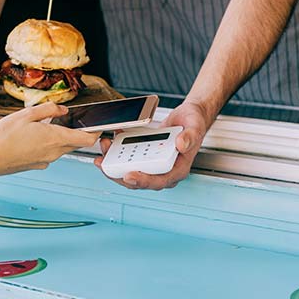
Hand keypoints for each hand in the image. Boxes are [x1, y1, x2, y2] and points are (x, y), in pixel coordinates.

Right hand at [0, 102, 99, 176]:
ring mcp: (46, 160)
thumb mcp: (26, 114)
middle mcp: (54, 152)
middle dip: (73, 131)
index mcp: (55, 137)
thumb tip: (62, 110)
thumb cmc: (4, 136)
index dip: (94, 132)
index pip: (86, 139)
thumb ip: (48, 110)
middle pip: (74, 142)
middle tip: (63, 119)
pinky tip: (31, 139)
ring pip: (61, 148)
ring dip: (57, 138)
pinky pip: (49, 153)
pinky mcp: (38, 165)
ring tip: (41, 127)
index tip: (96, 125)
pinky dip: (46, 145)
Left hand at [94, 101, 210, 189]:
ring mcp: (152, 164)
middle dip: (118, 173)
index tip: (128, 176)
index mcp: (177, 169)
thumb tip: (181, 144)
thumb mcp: (195, 127)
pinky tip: (111, 140)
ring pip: (129, 170)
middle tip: (104, 163)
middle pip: (138, 180)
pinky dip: (117, 151)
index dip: (142, 181)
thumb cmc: (193, 124)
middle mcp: (163, 170)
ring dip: (113, 162)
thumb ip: (190, 137)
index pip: (158, 181)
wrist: (189, 117)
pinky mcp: (145, 155)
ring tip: (104, 147)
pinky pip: (128, 157)